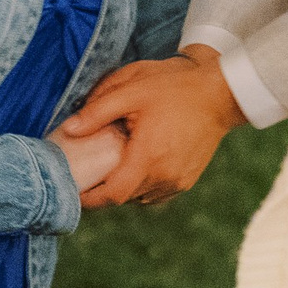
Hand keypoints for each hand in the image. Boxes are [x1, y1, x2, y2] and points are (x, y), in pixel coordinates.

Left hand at [58, 47, 246, 205]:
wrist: (219, 93)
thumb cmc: (174, 87)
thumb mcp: (131, 90)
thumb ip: (96, 112)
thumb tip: (68, 130)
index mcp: (148, 157)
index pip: (113, 195)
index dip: (91, 199)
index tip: (74, 193)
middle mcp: (165, 176)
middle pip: (125, 197)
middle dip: (104, 190)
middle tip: (87, 174)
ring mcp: (179, 181)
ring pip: (141, 197)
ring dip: (124, 187)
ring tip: (110, 168)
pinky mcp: (188, 179)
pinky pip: (157, 193)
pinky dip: (142, 186)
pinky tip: (135, 166)